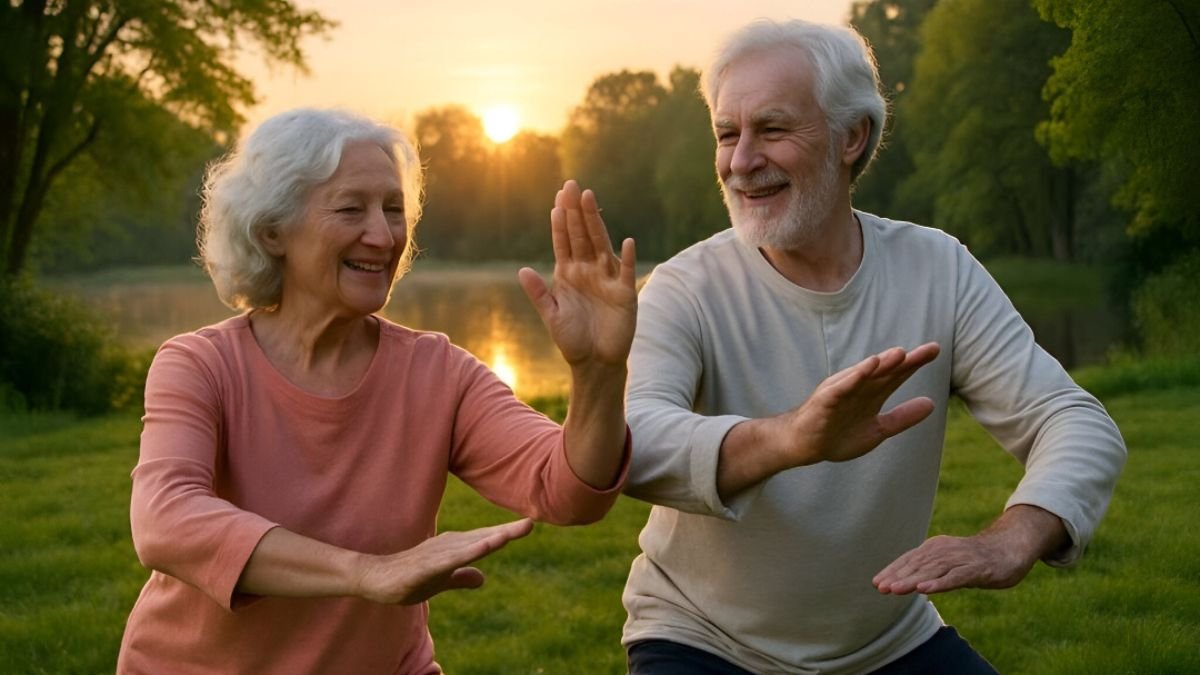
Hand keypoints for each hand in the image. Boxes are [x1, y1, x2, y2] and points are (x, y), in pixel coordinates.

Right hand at [353, 518, 532, 604]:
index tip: (529, 524)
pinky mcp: (425, 568)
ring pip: (467, 548)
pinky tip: (478, 551)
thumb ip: (461, 577)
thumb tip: (482, 578)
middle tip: (530, 523)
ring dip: (488, 541)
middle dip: (506, 532)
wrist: (375, 579)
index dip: (507, 533)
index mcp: (455, 550)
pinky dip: (465, 555)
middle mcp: (449, 547)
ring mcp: (437, 556)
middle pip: (481, 539)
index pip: (485, 540)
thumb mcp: (440, 581)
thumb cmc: (407, 578)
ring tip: (509, 535)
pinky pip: (448, 561)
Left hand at [518, 180, 636, 367]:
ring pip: (600, 244)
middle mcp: (588, 271)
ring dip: (595, 223)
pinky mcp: (624, 294)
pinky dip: (628, 258)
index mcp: (568, 274)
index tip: (557, 199)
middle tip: (572, 185)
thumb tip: (522, 270)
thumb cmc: (573, 340)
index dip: (560, 221)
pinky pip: (627, 272)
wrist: (595, 363)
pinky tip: (627, 242)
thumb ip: (539, 293)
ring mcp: (607, 279)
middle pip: (581, 235)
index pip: (564, 241)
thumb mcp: (551, 316)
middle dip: (576, 211)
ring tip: (590, 199)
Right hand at [718, 343, 939, 498]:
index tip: (935, 350)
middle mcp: (859, 388)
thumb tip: (932, 404)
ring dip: (882, 363)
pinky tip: (868, 366)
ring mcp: (842, 392)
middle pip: (885, 371)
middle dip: (906, 360)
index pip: (897, 375)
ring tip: (900, 353)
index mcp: (872, 393)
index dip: (915, 363)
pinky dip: (855, 376)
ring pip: (865, 375)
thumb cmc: (838, 434)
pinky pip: (842, 386)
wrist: (805, 446)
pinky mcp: (826, 400)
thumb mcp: (878, 429)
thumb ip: (902, 417)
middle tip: (931, 349)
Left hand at [873, 505, 1067, 594]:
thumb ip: (930, 569)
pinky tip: (926, 589)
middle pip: (918, 564)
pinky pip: (955, 577)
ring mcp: (961, 559)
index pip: (910, 559)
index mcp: (936, 547)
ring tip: (895, 589)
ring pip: (933, 571)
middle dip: (898, 576)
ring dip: (913, 580)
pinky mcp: (977, 569)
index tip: (876, 582)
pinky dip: (939, 583)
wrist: (1009, 547)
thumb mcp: (949, 562)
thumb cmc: (975, 558)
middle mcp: (945, 551)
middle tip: (880, 587)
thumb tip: (907, 581)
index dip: (893, 570)